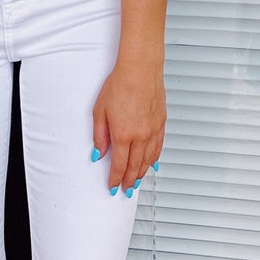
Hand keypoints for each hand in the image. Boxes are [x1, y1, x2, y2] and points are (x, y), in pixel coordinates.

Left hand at [93, 59, 164, 195]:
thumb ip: (99, 136)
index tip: (113, 186)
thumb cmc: (119, 85)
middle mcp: (141, 136)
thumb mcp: (100, 111)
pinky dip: (154, 159)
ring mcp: (153, 131)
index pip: (119, 165)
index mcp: (123, 135)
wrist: (140, 70)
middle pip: (135, 166)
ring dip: (142, 173)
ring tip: (137, 181)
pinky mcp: (161, 124)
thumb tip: (99, 153)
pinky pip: (158, 148)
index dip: (115, 179)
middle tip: (126, 189)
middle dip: (129, 180)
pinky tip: (152, 164)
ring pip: (149, 160)